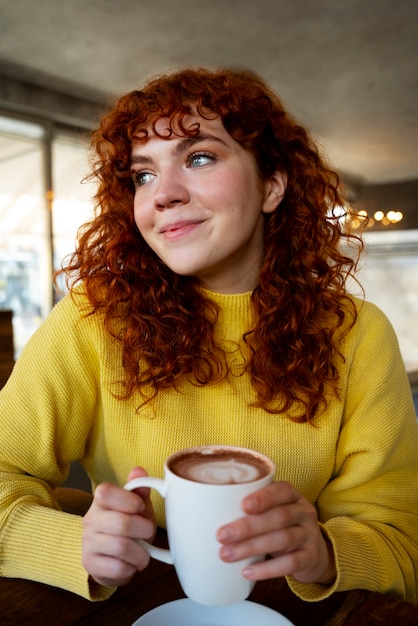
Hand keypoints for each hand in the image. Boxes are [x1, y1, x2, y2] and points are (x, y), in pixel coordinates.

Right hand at [82, 467, 155, 587]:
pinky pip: (117, 568)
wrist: (110, 556)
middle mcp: (90, 520)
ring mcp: (87, 543)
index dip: (129, 500)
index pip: (106, 492)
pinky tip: (130, 564)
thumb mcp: (136, 506)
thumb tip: (139, 471)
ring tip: (143, 553)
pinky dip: (131, 568)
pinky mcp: (90, 565)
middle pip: (121, 523)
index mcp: (100, 500)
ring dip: (141, 553)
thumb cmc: (127, 527)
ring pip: (121, 547)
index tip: (140, 507)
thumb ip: (138, 489)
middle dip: (144, 530)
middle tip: (148, 533)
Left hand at [216, 481, 335, 585]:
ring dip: (252, 547)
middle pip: (279, 516)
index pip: (282, 490)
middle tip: (221, 535)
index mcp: (292, 496)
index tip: (242, 505)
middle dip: (248, 526)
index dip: (263, 497)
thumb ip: (251, 509)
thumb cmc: (282, 527)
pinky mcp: (310, 558)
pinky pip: (290, 564)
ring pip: (283, 539)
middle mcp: (303, 512)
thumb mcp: (273, 512)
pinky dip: (267, 569)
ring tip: (227, 555)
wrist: (314, 553)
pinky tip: (248, 572)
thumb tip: (205, 512)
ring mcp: (309, 535)